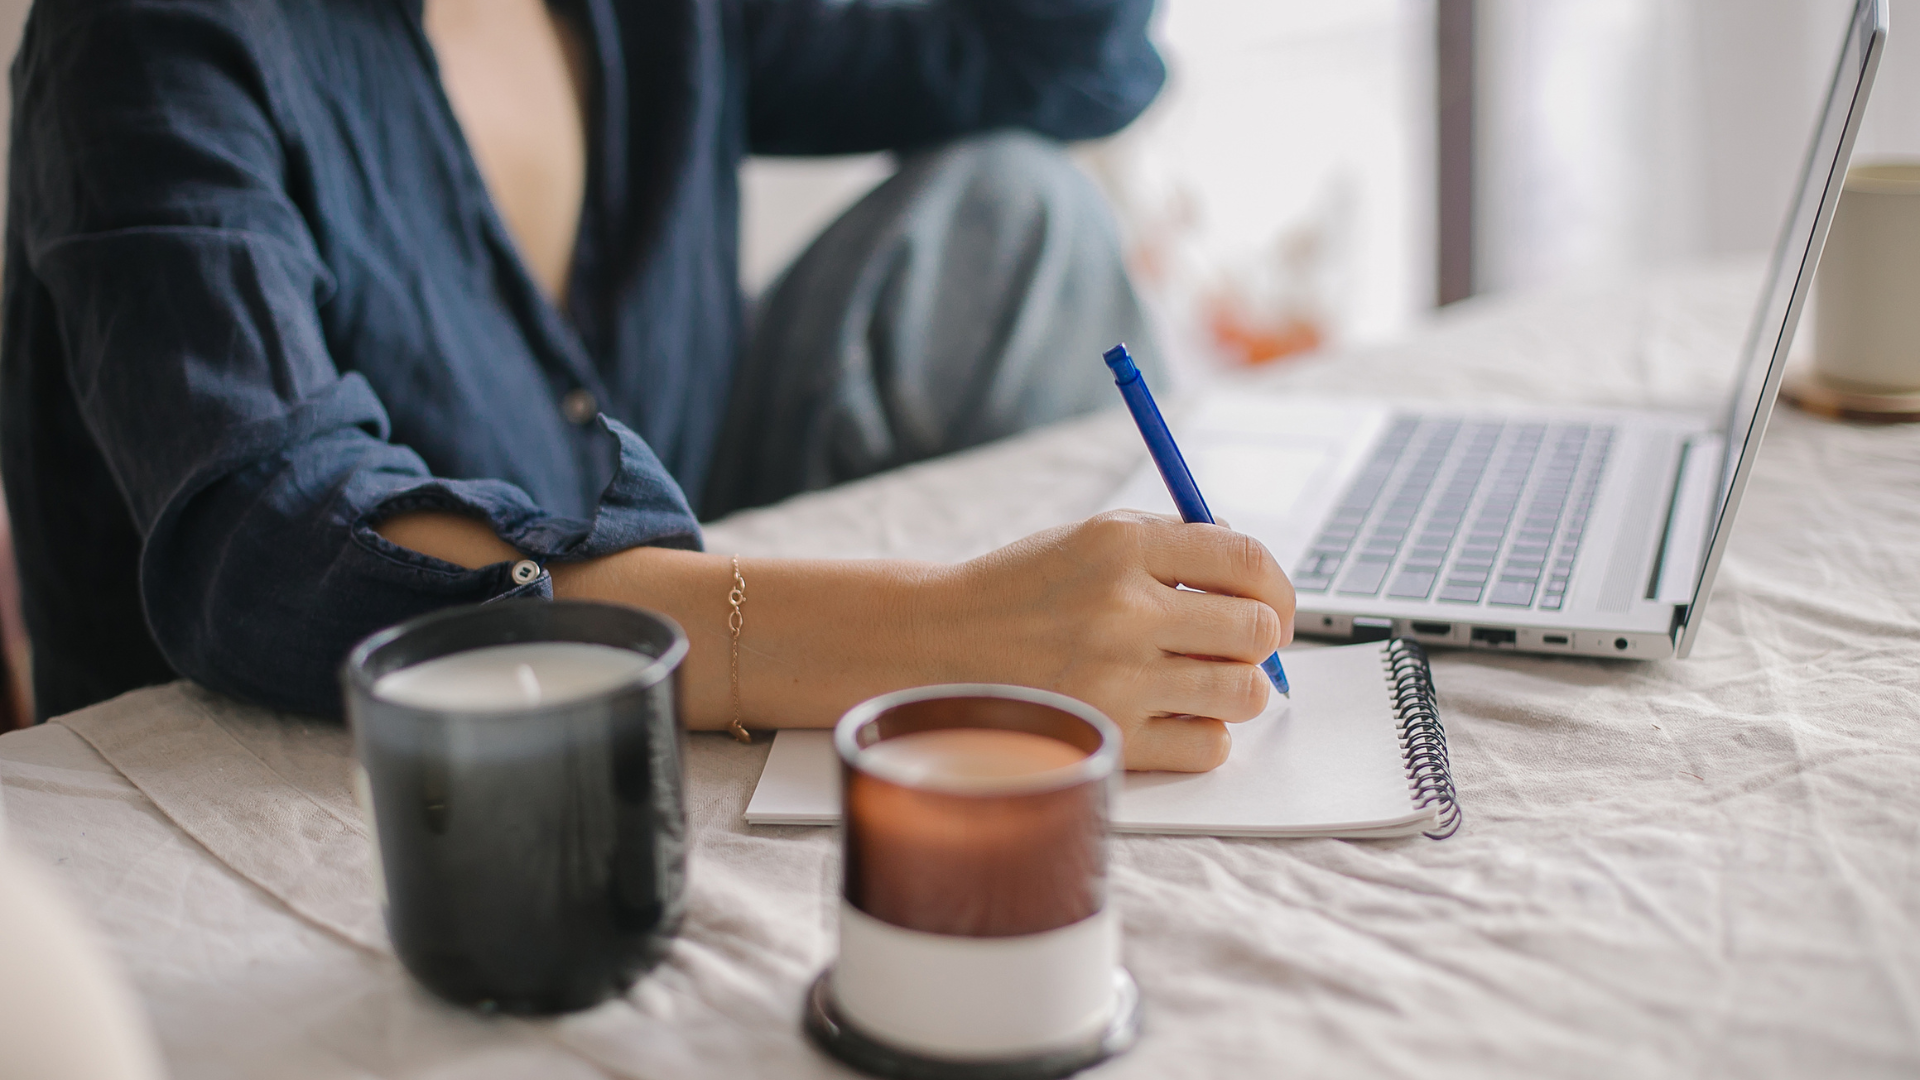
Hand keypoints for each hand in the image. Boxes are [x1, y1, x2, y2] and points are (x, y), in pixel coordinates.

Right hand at [923, 510, 1293, 771]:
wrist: (937, 644)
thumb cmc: (1025, 592)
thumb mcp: (1092, 539)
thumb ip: (1176, 545)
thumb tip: (1261, 581)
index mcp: (1122, 545)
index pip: (1247, 560)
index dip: (1278, 588)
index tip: (1272, 607)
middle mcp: (1122, 608)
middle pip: (1256, 630)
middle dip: (1259, 639)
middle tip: (1234, 646)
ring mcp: (1116, 678)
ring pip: (1244, 691)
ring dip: (1236, 687)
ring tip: (1199, 680)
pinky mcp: (1111, 737)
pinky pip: (1210, 746)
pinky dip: (1204, 734)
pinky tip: (1170, 715)